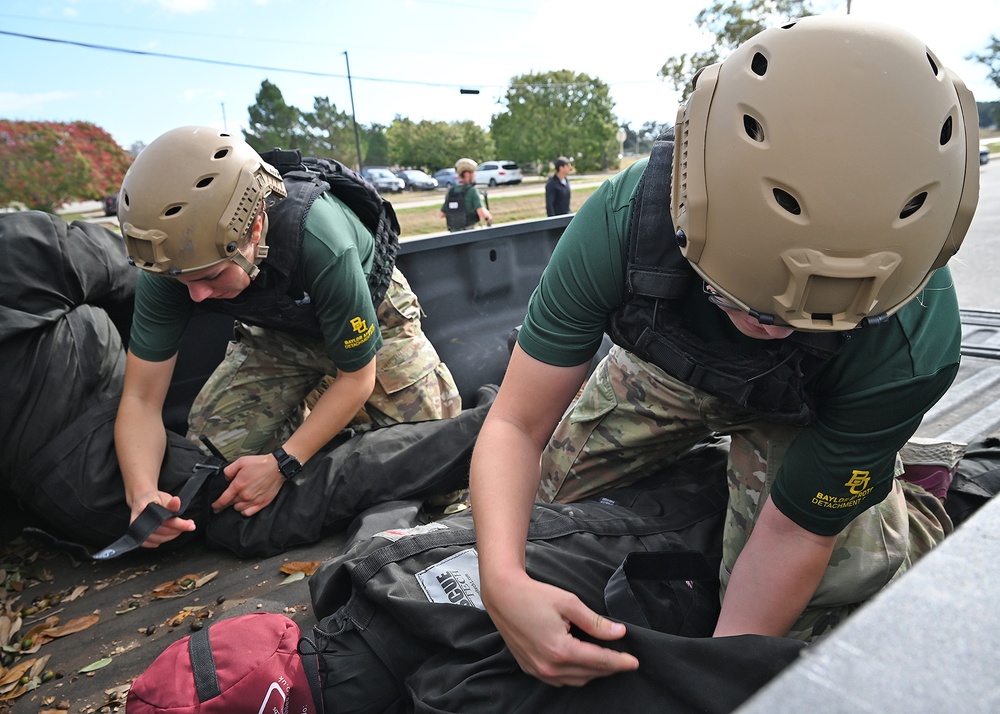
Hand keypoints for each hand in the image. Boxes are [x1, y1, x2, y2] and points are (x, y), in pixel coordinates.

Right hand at [129, 491, 195, 547]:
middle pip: (162, 531)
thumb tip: (176, 501)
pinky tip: (169, 533)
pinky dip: (163, 540)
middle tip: (189, 525)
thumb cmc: (154, 499)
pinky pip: (152, 544)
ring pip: (158, 539)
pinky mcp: (138, 537)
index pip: (165, 520)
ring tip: (180, 529)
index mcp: (143, 508)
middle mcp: (137, 520)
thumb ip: (171, 503)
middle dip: (178, 530)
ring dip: (172, 535)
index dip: (179, 524)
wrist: (142, 501)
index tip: (191, 525)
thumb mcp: (164, 497)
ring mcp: (136, 530)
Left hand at [211, 454, 284, 516]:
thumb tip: (226, 478)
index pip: (223, 500)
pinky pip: (248, 513)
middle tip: (227, 501)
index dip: (217, 505)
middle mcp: (245, 495)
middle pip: (231, 504)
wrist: (277, 467)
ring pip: (239, 509)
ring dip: (236, 505)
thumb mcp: (241, 461)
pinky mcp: (262, 503)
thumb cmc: (261, 464)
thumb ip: (229, 470)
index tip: (214, 506)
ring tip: (238, 500)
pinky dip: (244, 511)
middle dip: (226, 503)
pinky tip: (245, 506)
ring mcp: (254, 500)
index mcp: (238, 485)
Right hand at [483, 573, 638, 685]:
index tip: (634, 662)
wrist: (502, 595)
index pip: (599, 661)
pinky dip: (574, 674)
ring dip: (592, 672)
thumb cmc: (533, 595)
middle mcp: (549, 666)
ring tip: (605, 660)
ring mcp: (538, 670)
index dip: (620, 662)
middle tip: (623, 659)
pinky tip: (581, 662)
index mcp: (561, 650)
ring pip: (575, 680)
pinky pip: (559, 679)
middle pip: (589, 673)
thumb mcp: (569, 603)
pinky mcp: (530, 668)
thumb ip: (596, 622)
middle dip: (609, 667)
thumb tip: (618, 633)